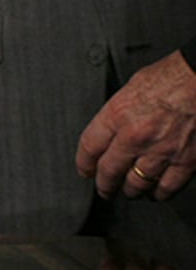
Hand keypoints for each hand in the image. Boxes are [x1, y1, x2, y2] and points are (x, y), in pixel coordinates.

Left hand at [77, 51, 195, 200]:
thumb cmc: (173, 76)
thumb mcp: (132, 88)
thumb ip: (119, 112)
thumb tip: (111, 129)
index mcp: (118, 114)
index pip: (89, 147)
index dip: (84, 163)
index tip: (85, 170)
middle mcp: (136, 136)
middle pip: (109, 171)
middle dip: (104, 184)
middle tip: (104, 188)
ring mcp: (162, 151)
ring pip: (137, 184)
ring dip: (131, 191)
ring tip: (129, 191)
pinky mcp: (187, 161)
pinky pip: (168, 186)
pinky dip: (160, 193)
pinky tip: (156, 192)